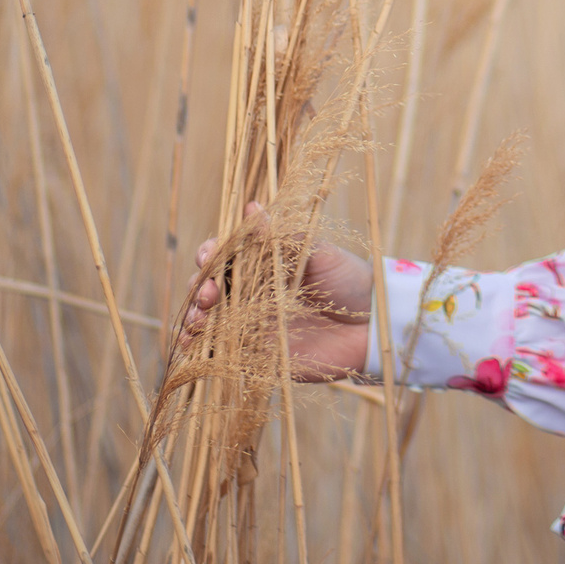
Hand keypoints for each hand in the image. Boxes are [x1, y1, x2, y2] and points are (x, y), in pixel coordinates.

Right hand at [180, 202, 377, 381]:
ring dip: (193, 318)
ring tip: (195, 322)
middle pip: (210, 288)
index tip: (207, 257)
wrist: (373, 324)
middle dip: (199, 289)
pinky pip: (223, 352)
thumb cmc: (348, 280)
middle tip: (206, 296)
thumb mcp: (317, 253)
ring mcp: (253, 324)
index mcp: (265, 264)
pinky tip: (190, 346)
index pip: (225, 256)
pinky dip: (201, 349)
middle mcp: (254, 293)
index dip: (210, 254)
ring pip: (210, 319)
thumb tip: (252, 208)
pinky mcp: (259, 355)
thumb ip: (282, 238)